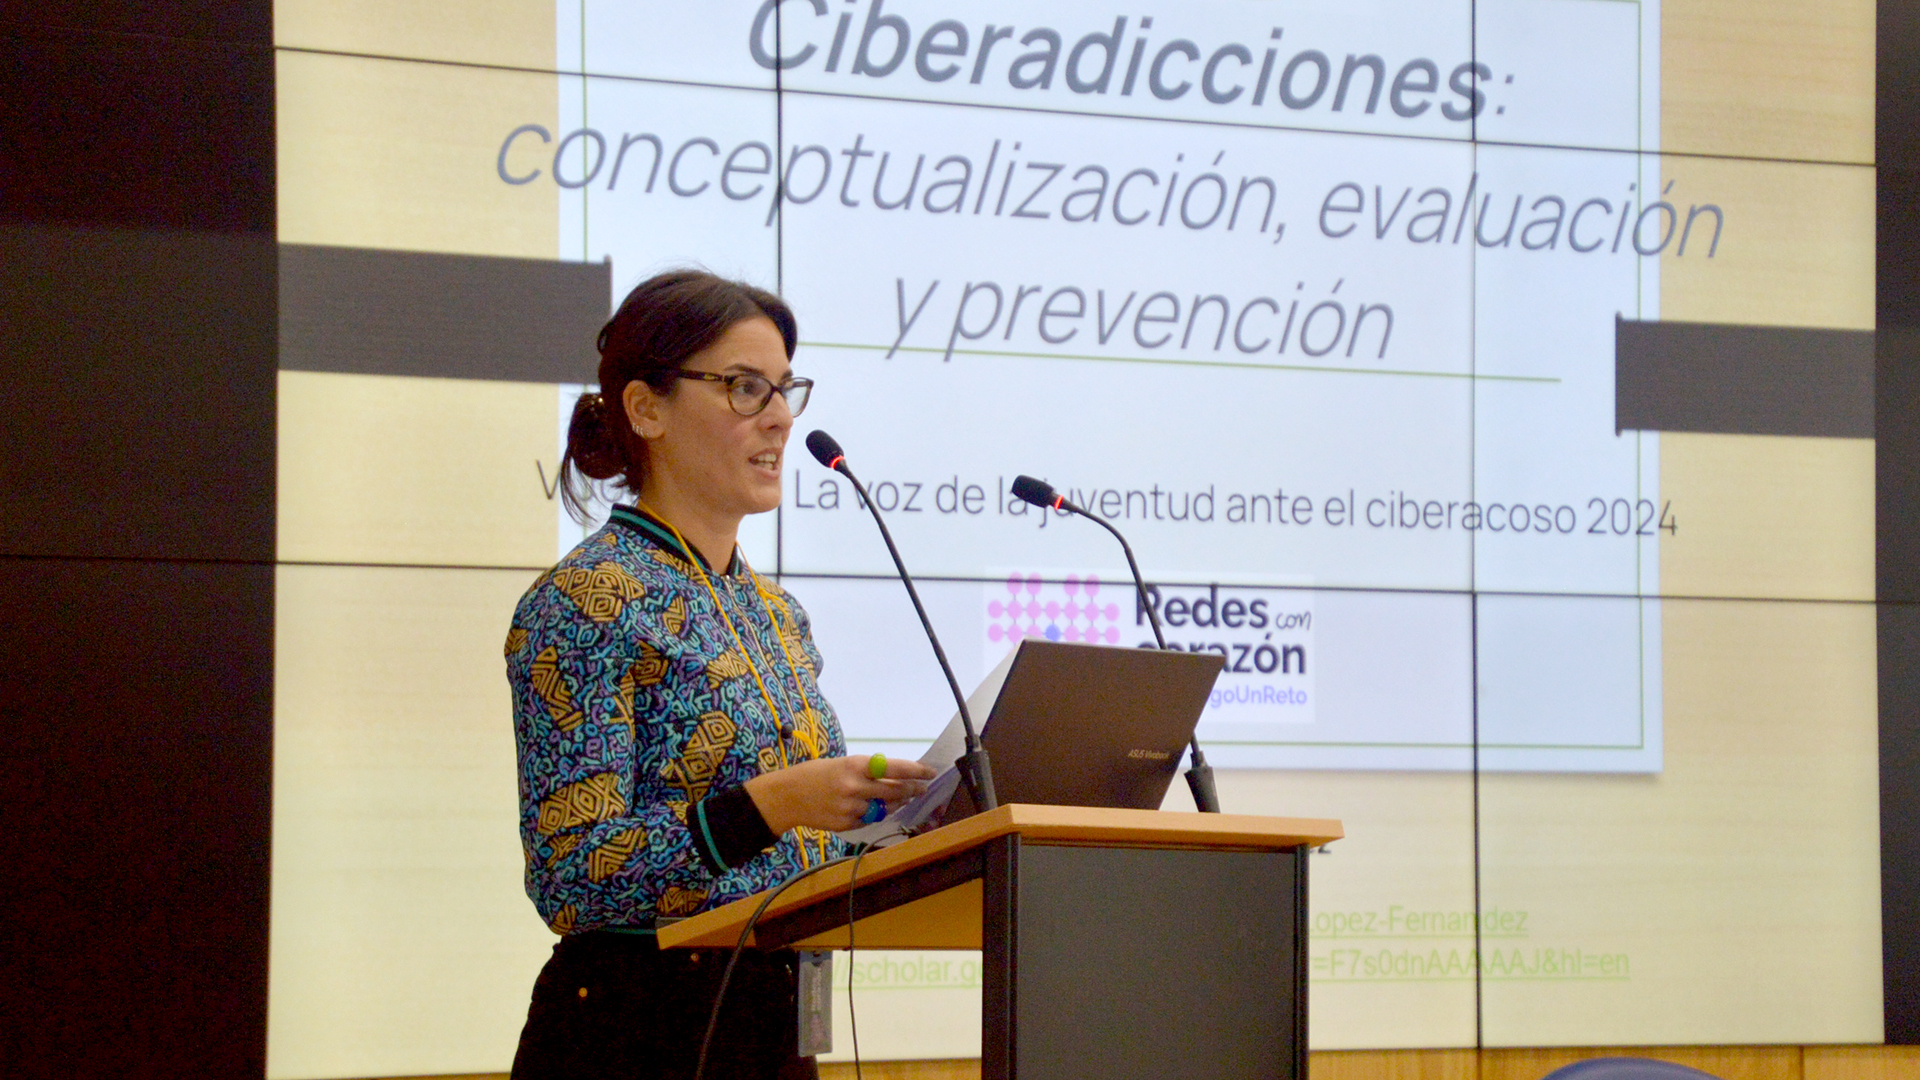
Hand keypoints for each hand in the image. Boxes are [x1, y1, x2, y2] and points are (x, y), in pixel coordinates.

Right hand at [744, 755, 937, 833]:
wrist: (787, 797)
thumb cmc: (815, 774)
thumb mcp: (842, 764)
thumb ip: (867, 771)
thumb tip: (895, 777)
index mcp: (854, 766)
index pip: (894, 769)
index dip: (916, 771)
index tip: (930, 772)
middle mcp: (855, 788)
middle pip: (895, 791)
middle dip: (912, 789)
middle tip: (923, 788)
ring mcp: (851, 809)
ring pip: (886, 807)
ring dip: (897, 802)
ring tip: (903, 797)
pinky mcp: (847, 825)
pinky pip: (871, 819)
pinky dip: (878, 813)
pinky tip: (879, 807)